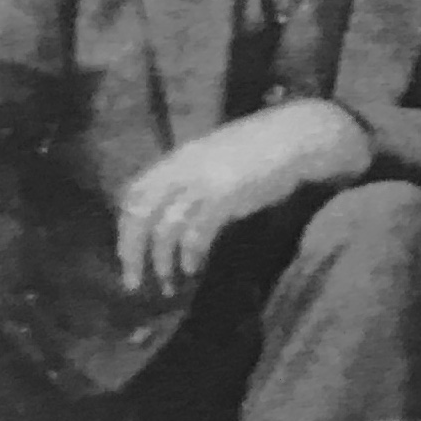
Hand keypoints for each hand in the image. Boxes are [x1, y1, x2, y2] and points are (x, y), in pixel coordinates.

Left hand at [118, 99, 369, 295]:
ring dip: (162, 261)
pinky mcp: (226, 197)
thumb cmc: (258, 149)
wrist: (296, 137)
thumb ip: (189, 182)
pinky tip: (194, 268)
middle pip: (141, 214)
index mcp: (177, 159)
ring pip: (166, 228)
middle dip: (132, 251)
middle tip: (132, 281)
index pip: (134, 193)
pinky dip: (191, 255)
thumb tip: (171, 216)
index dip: (124, 227)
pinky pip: (197, 233)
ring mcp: (204, 183)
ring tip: (167, 283)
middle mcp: (183, 169)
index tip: (127, 253)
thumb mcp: (213, 160)